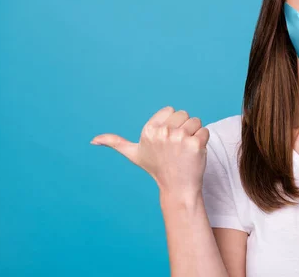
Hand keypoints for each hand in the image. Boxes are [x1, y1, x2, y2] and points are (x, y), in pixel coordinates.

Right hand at [90, 106, 209, 199]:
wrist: (177, 188)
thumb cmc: (157, 168)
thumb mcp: (134, 154)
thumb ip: (115, 143)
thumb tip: (93, 140)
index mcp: (148, 130)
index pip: (171, 110)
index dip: (172, 124)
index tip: (167, 141)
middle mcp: (162, 132)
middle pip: (184, 114)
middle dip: (184, 128)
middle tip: (177, 147)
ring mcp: (179, 138)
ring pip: (196, 121)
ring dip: (194, 134)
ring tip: (185, 150)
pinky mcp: (195, 144)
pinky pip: (205, 131)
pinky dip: (203, 142)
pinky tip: (194, 154)